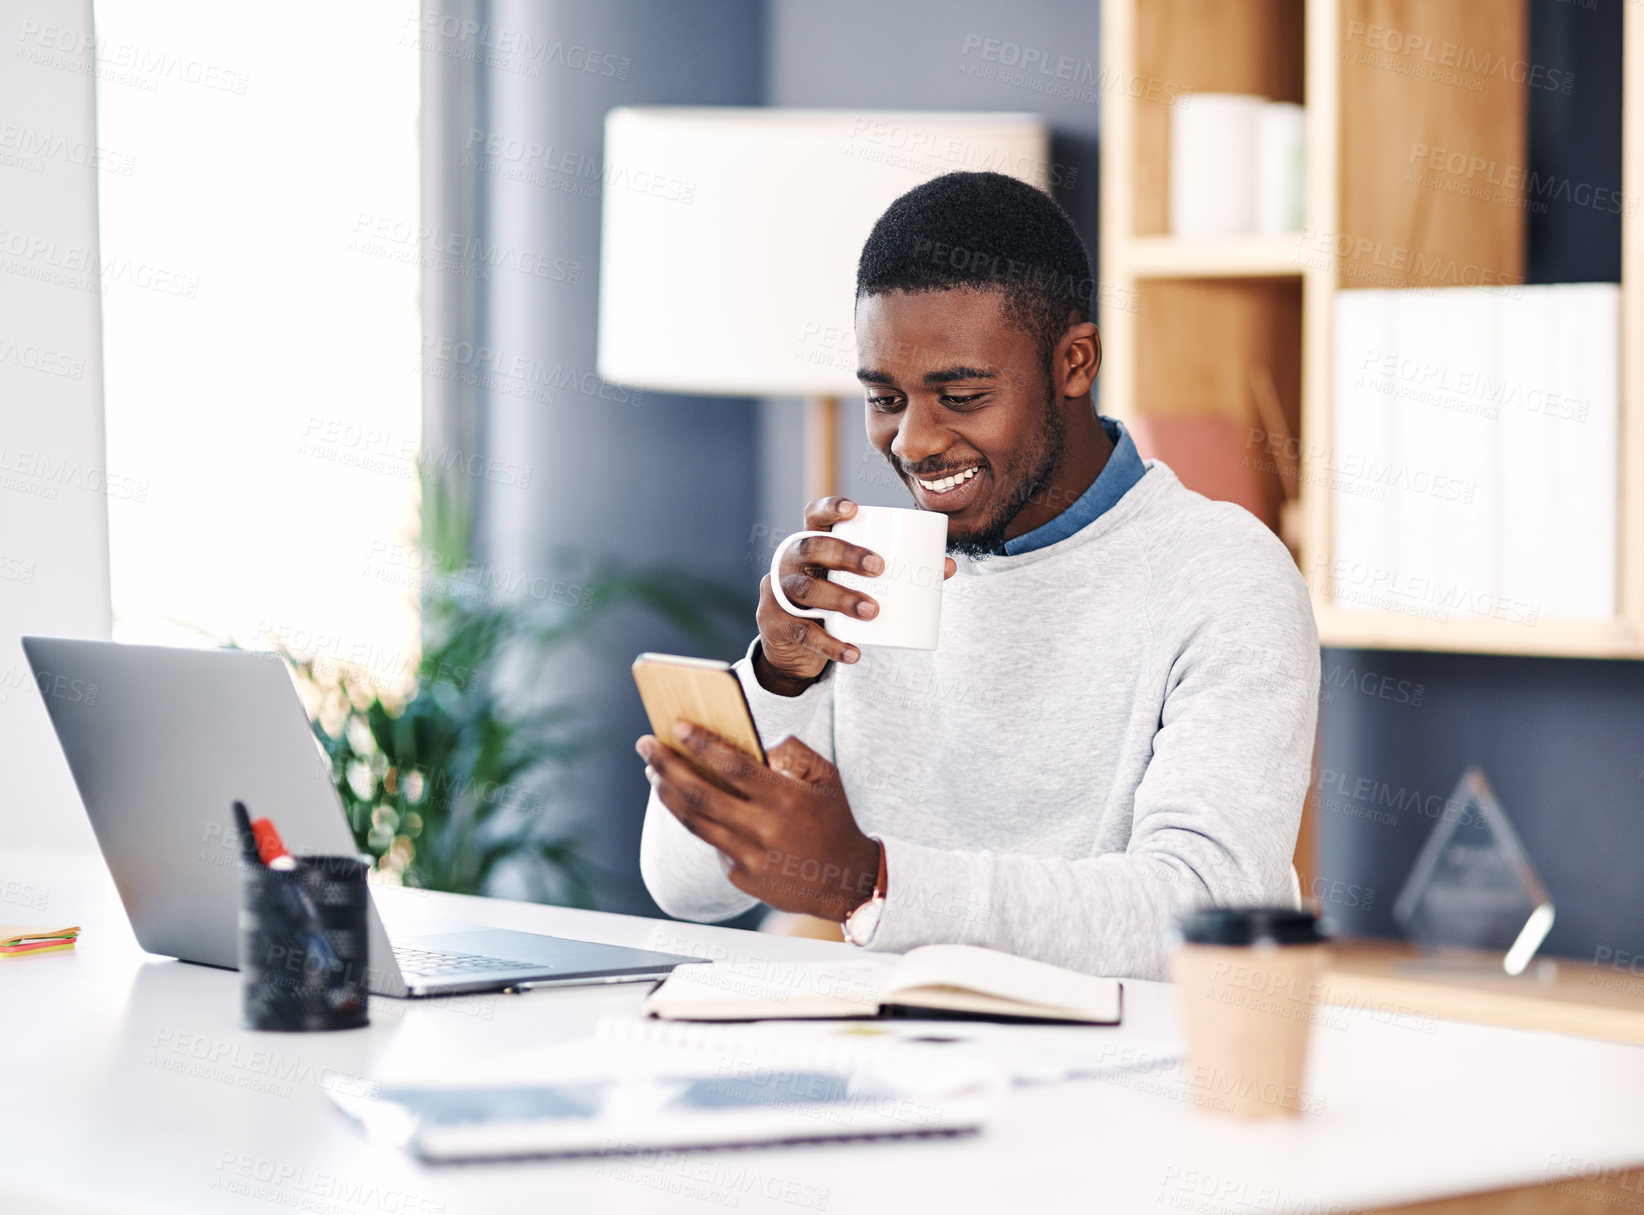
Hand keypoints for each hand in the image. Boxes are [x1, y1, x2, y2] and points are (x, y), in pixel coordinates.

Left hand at [637, 724, 880, 920]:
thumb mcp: (826, 777)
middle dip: (667, 766)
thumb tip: (754, 743)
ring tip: (653, 774)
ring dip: (668, 795)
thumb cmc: (833, 819)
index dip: (701, 745)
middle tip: (645, 745)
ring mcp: (749, 857)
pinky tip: (686, 804)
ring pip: (695, 822)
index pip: (733, 766)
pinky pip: (712, 845)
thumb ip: (793, 752)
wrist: (846, 881)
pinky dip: (697, 822)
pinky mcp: (741, 878)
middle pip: (700, 794)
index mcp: (786, 799)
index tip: (676, 726)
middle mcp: (764, 829)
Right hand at [755, 497, 957, 694]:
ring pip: (805, 590)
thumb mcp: (854, 582)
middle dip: (844, 554)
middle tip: (879, 568)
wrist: (791, 644)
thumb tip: (949, 567)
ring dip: (840, 598)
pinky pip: (803, 633)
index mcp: (811, 544)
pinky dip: (831, 645)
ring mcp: (779, 593)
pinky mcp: (778, 624)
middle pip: (810, 548)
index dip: (830, 507)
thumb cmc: (832, 599)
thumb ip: (897, 571)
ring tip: (872, 611)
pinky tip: (853, 652)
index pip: (814, 516)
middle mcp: (790, 562)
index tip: (854, 509)